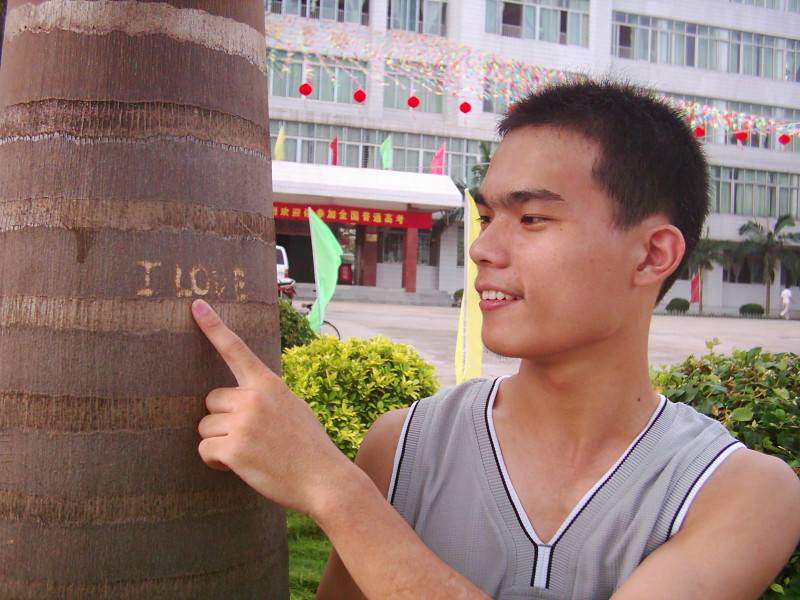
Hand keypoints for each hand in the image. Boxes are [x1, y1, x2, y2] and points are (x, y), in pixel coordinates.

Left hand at [192, 299, 352, 514]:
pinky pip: (205, 450)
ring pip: (205, 427)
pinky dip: (217, 462)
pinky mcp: (233, 448)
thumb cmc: (309, 447)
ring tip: (250, 454)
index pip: (236, 349)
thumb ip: (266, 397)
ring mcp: (242, 422)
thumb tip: (240, 399)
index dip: (214, 327)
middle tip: (250, 437)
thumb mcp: (293, 408)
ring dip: (220, 442)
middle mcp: (253, 397)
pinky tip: (241, 466)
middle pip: (211, 400)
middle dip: (222, 420)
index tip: (196, 306)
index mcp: (268, 384)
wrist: (324, 479)